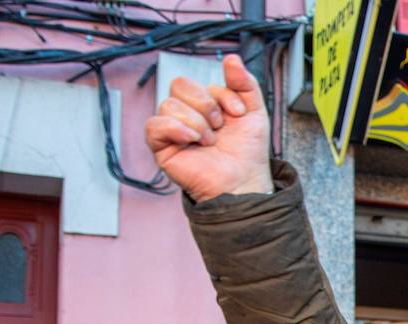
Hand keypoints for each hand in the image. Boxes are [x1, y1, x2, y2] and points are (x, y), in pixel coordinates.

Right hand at [146, 54, 272, 202]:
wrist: (245, 181)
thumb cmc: (248, 151)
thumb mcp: (254, 110)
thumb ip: (244, 82)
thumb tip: (232, 58)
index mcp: (204, 104)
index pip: (199, 81)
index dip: (220, 94)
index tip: (239, 113)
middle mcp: (186, 115)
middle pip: (178, 85)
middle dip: (205, 104)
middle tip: (219, 127)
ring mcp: (173, 131)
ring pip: (168, 104)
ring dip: (196, 122)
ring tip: (210, 141)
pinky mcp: (163, 148)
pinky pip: (153, 126)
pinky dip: (175, 128)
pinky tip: (193, 139)